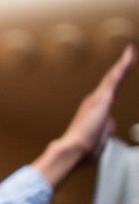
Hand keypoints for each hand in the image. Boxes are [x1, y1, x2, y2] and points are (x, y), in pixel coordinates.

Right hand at [35, 44, 133, 187]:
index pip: (108, 92)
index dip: (115, 81)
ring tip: (130, 51)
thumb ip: (105, 131)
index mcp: (93, 111)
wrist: (72, 153)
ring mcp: (98, 98)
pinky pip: (116, 78)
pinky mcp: (103, 98)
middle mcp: (94, 101)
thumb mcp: (99, 141)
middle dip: (120, 68)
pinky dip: (124, 65)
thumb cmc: (82, 152)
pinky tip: (130, 55)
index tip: (120, 72)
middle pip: (111, 81)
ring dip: (124, 63)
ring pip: (113, 76)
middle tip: (129, 54)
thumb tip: (110, 124)